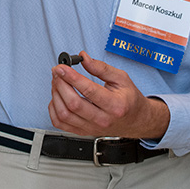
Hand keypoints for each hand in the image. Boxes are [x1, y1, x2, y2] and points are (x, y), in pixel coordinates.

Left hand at [48, 51, 169, 138]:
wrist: (136, 120)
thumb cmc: (129, 99)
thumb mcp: (121, 78)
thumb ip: (101, 67)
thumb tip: (84, 58)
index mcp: (114, 105)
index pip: (88, 90)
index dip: (71, 77)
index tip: (62, 67)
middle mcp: (102, 119)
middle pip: (73, 103)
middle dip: (60, 84)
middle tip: (58, 72)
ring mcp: (91, 128)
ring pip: (64, 114)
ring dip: (55, 95)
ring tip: (57, 82)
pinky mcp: (83, 132)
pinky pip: (61, 124)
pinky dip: (54, 109)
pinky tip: (57, 97)